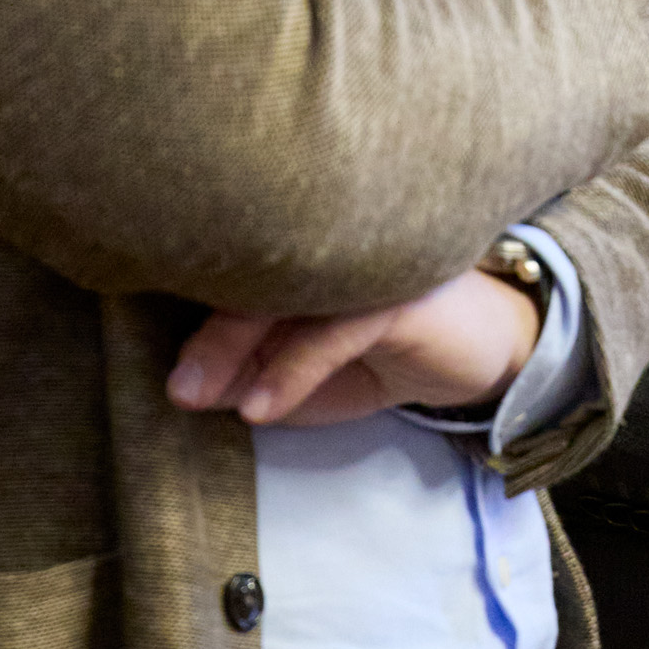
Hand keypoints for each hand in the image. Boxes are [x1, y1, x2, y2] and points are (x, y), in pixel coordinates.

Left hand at [167, 268, 542, 428]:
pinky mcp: (403, 284)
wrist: (486, 349)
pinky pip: (334, 326)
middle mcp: (333, 240)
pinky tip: (262, 409)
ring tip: (196, 396)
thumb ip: (252, 378)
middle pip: (250, 275)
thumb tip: (188, 389)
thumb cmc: (387, 355)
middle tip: (173, 388)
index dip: (190, 314)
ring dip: (232, 351)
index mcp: (303, 249)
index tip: (162, 369)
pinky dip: (292, 369)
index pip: (233, 272)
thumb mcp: (306, 383)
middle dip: (205, 337)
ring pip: (284, 294)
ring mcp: (368, 255)